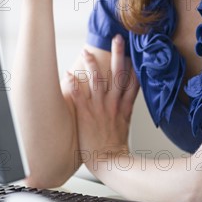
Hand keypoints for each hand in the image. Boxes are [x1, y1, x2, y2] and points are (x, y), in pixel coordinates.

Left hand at [64, 35, 139, 173]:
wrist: (110, 163)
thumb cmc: (115, 147)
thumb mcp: (125, 125)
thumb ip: (125, 109)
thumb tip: (125, 99)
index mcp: (124, 106)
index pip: (132, 81)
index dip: (133, 63)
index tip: (133, 48)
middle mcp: (113, 104)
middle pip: (118, 74)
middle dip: (118, 55)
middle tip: (118, 38)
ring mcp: (100, 108)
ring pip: (98, 81)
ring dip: (92, 65)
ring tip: (86, 52)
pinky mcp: (86, 115)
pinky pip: (79, 96)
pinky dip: (73, 84)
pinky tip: (68, 74)